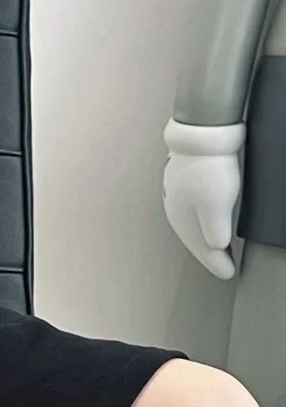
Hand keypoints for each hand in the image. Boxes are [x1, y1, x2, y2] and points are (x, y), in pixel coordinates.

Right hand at [161, 120, 243, 280]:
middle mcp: (176, 211)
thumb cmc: (208, 168)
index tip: (229, 274)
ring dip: (206, 238)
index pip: (202, 250)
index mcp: (181, 220)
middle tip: (224, 266)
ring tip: (218, 247)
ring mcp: (179, 196)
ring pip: (195, 225)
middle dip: (210, 255)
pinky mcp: (187, 182)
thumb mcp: (217, 205)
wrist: (201, 133)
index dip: (217, 264)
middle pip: (196, 239)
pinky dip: (205, 221)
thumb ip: (216, 231)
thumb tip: (217, 246)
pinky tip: (210, 220)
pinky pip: (196, 210)